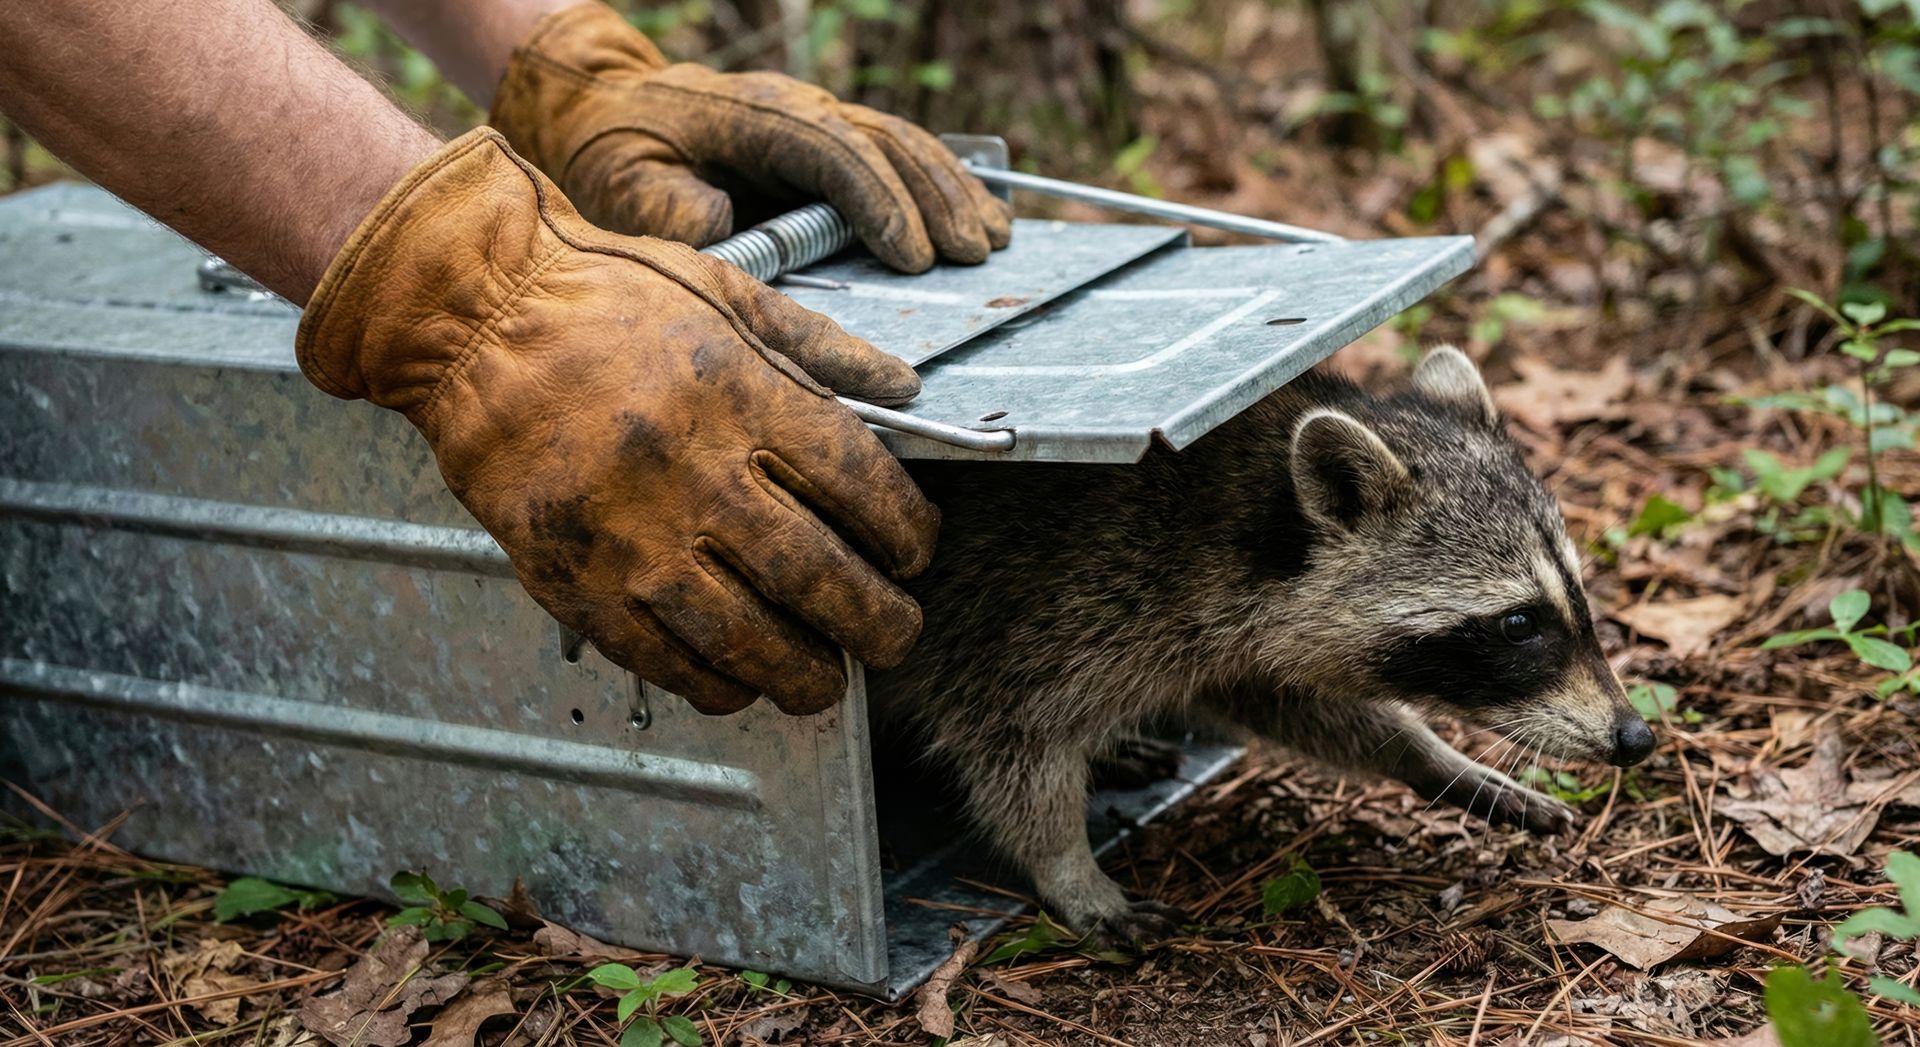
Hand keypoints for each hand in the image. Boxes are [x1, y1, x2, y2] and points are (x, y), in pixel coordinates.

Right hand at [299, 128, 939, 714]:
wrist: (472, 318)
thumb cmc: (603, 297)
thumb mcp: (728, 294)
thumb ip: (822, 347)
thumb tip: (908, 390)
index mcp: (742, 394)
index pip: (860, 487)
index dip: (908, 534)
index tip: (916, 552)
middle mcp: (693, 469)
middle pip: (819, 577)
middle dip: (879, 623)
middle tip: (896, 636)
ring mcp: (630, 533)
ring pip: (747, 638)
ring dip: (805, 675)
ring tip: (826, 680)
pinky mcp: (573, 578)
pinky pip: (662, 659)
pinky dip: (715, 685)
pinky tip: (741, 683)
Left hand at [489, 1, 1011, 272]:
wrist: (610, 105)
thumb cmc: (616, 149)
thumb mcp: (618, 180)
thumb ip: (663, 204)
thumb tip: (719, 219)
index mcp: (751, 115)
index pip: (831, 151)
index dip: (877, 201)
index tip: (912, 256)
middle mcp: (798, 109)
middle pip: (884, 144)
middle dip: (934, 200)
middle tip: (973, 256)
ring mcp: (820, 120)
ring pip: (903, 145)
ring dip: (952, 191)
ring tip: (995, 241)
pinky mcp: (830, 142)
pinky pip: (898, 157)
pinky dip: (943, 185)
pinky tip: (983, 215)